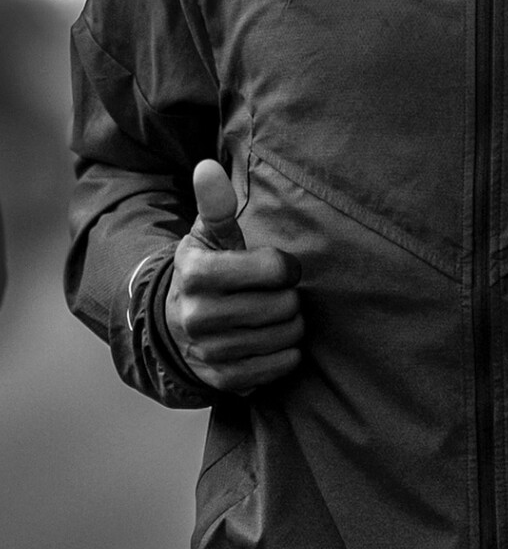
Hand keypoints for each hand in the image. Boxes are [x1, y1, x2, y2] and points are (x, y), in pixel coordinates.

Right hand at [165, 159, 303, 393]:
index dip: (286, 266)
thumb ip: (215, 204)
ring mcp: (209, 351)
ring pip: (286, 336)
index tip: (276, 266)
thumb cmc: (207, 270)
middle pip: (285, 305)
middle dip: (288, 297)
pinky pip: (279, 367)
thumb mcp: (209, 236)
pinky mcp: (223, 380)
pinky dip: (285, 354)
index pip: (276, 269)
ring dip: (290, 325)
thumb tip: (207, 167)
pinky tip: (270, 341)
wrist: (176, 324)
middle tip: (274, 294)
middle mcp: (197, 315)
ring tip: (272, 315)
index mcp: (197, 273)